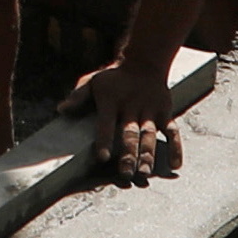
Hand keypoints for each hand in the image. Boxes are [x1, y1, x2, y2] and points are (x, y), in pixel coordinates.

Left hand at [56, 54, 192, 184]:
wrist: (145, 63)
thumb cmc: (114, 78)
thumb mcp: (93, 81)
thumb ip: (79, 96)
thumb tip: (61, 109)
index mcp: (112, 101)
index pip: (107, 123)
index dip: (104, 140)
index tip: (102, 157)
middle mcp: (131, 107)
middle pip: (130, 133)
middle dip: (128, 154)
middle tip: (125, 174)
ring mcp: (149, 111)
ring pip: (149, 135)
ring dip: (148, 154)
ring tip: (145, 172)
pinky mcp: (164, 113)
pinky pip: (172, 131)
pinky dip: (176, 147)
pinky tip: (175, 165)